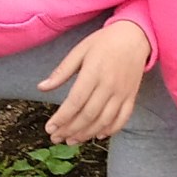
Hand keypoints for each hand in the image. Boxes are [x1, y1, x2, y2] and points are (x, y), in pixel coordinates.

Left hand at [40, 19, 149, 142]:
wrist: (136, 35)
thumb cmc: (105, 42)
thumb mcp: (80, 50)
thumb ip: (62, 71)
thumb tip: (41, 88)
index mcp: (94, 72)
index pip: (75, 101)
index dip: (61, 118)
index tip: (49, 127)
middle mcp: (109, 85)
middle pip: (88, 115)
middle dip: (70, 130)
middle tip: (56, 137)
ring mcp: (122, 92)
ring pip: (104, 120)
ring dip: (87, 134)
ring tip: (72, 140)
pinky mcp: (132, 95)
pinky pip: (123, 117)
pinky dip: (111, 130)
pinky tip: (98, 135)